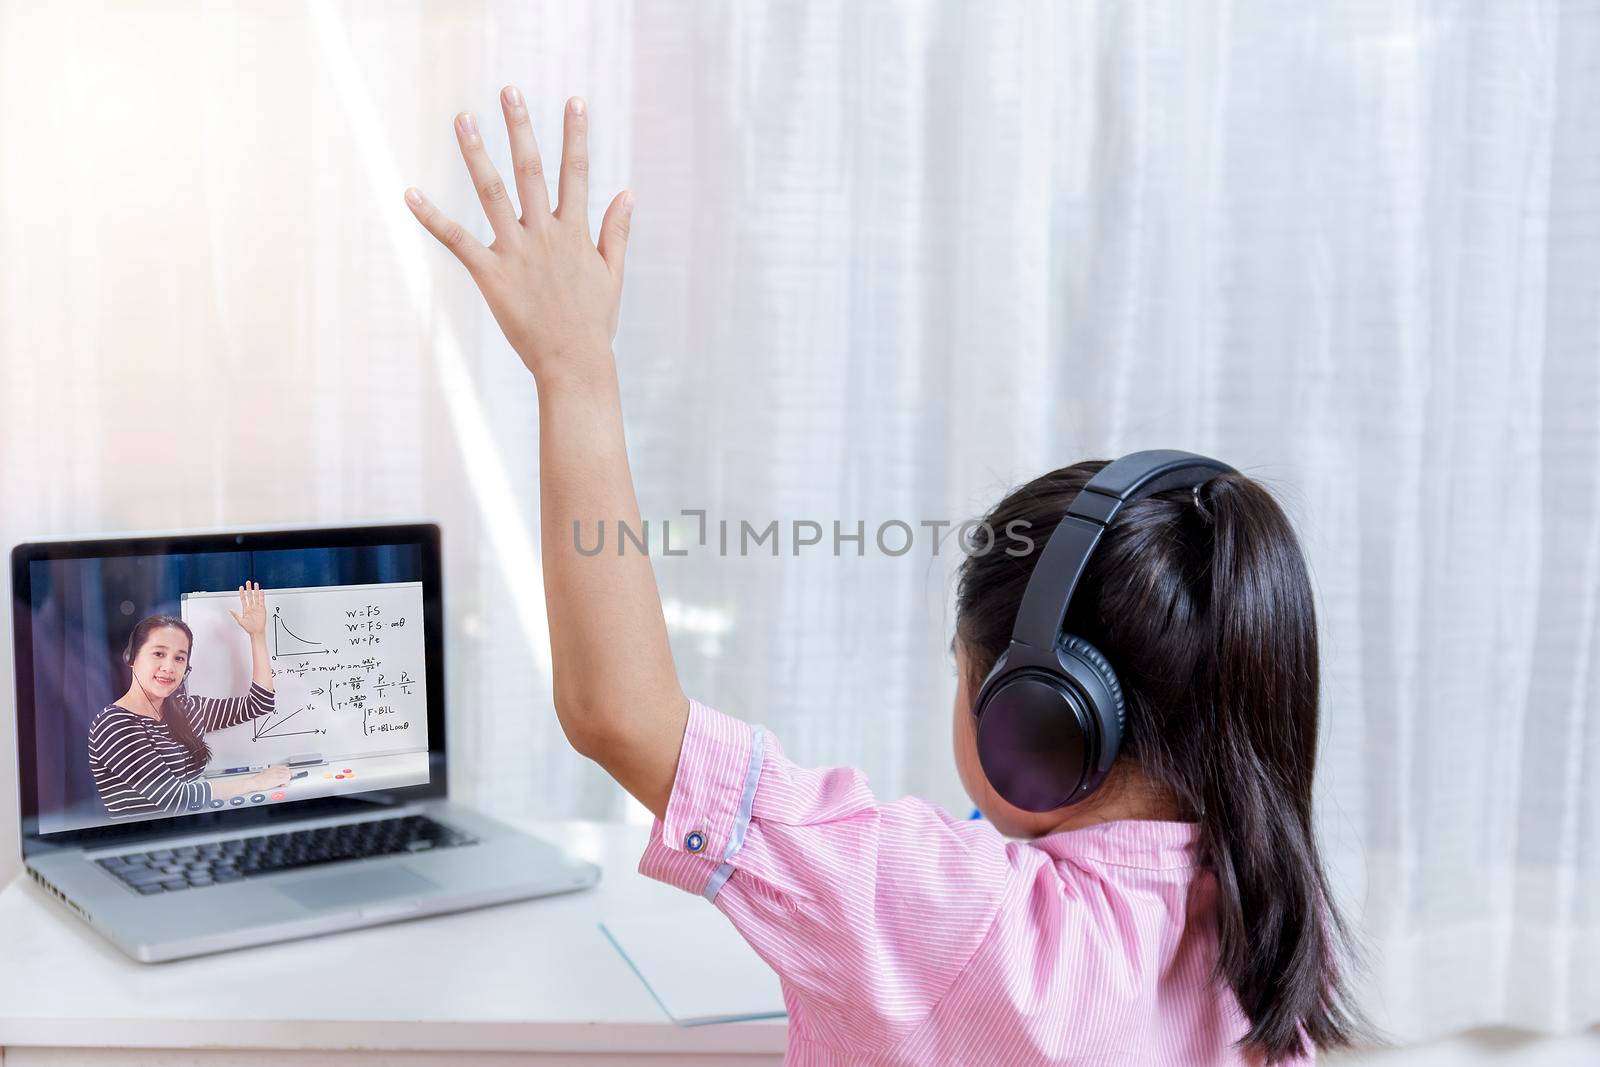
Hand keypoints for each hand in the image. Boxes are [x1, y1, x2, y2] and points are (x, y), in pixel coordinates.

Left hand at [228, 580, 267, 636]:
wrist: (256, 631)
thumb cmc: (249, 627)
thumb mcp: (240, 621)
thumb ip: (235, 615)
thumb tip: (230, 610)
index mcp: (245, 609)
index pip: (243, 599)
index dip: (241, 593)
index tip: (240, 587)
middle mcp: (251, 607)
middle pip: (250, 596)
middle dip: (249, 589)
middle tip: (248, 582)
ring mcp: (257, 607)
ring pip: (256, 597)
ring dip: (256, 591)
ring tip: (255, 584)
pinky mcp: (262, 609)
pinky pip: (262, 601)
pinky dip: (262, 596)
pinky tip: (261, 591)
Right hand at [249, 765, 291, 790]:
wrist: (253, 782)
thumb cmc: (256, 780)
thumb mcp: (265, 773)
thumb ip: (271, 773)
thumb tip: (275, 777)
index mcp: (273, 768)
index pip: (284, 767)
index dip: (286, 772)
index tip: (285, 776)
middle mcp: (275, 770)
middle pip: (288, 771)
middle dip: (287, 776)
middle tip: (284, 781)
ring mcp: (277, 774)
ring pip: (288, 775)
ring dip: (286, 780)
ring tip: (281, 784)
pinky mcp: (277, 780)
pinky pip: (286, 780)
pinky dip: (285, 784)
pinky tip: (281, 786)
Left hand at [405, 89, 632, 390]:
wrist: (574, 363)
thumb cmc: (593, 323)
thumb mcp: (612, 275)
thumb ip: (617, 232)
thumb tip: (627, 193)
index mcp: (575, 233)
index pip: (576, 174)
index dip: (576, 135)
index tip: (574, 101)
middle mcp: (545, 234)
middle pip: (531, 170)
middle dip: (521, 128)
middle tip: (508, 91)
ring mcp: (516, 252)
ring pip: (493, 193)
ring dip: (477, 154)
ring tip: (464, 119)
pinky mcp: (491, 275)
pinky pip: (457, 241)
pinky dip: (432, 218)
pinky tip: (409, 194)